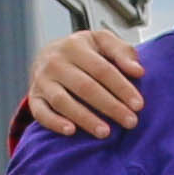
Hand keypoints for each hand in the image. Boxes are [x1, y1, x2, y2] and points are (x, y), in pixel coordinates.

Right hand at [21, 28, 149, 139]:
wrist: (48, 54)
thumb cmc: (83, 52)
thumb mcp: (103, 42)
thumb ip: (123, 52)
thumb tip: (138, 71)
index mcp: (75, 46)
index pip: (102, 69)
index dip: (122, 87)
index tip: (139, 105)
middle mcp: (55, 62)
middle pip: (85, 87)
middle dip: (110, 106)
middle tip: (130, 122)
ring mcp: (42, 80)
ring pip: (63, 101)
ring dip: (85, 118)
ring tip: (106, 133)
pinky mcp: (34, 97)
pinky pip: (40, 112)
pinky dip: (54, 123)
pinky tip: (71, 131)